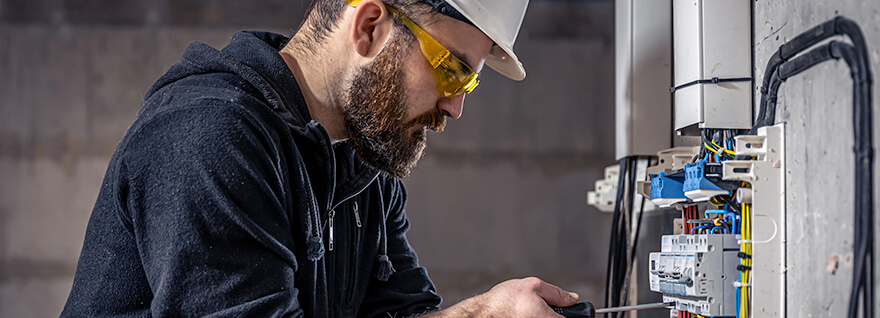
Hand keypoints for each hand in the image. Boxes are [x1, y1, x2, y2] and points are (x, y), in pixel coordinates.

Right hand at [424, 277, 578, 316]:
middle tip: (545, 307)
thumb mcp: (533, 286)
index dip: (576, 313)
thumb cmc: (504, 301)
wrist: (482, 314)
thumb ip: (557, 293)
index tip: (576, 310)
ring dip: (543, 316)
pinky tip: (522, 314)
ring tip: (529, 310)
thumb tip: (573, 298)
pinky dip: (533, 317)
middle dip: (558, 315)